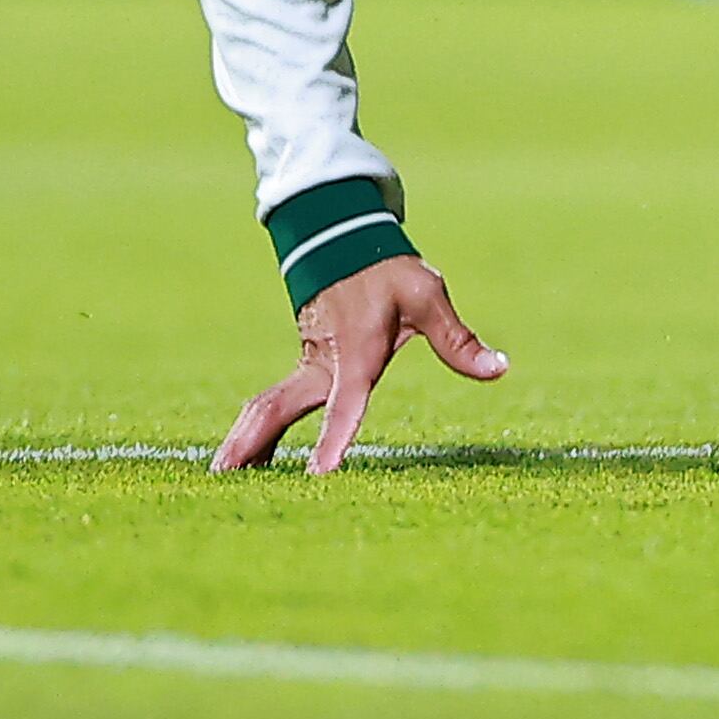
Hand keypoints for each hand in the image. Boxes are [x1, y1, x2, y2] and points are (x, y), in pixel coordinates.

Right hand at [210, 253, 506, 473]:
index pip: (345, 404)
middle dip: (253, 445)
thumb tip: (499, 369)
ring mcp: (308, 366)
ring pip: (266, 408)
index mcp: (357, 353)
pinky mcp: (303, 366)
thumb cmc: (389, 271)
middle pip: (278, 409)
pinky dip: (255, 432)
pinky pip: (273, 404)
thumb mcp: (428, 297)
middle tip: (226, 480)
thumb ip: (458, 340)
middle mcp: (324, 366)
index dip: (334, 438)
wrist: (345, 238)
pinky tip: (246, 461)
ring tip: (220, 480)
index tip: (320, 475)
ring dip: (245, 441)